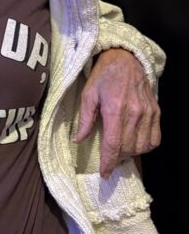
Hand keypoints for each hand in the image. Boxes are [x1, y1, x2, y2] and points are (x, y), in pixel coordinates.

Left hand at [72, 48, 160, 178]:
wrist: (125, 59)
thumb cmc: (103, 76)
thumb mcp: (88, 94)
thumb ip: (85, 120)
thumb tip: (78, 141)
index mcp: (114, 108)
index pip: (113, 144)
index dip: (108, 162)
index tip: (104, 174)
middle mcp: (134, 113)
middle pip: (128, 148)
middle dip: (116, 159)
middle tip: (108, 160)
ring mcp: (148, 113)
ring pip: (142, 146)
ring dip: (130, 154)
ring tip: (120, 151)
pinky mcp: (156, 112)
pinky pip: (154, 139)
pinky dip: (145, 147)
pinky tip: (135, 143)